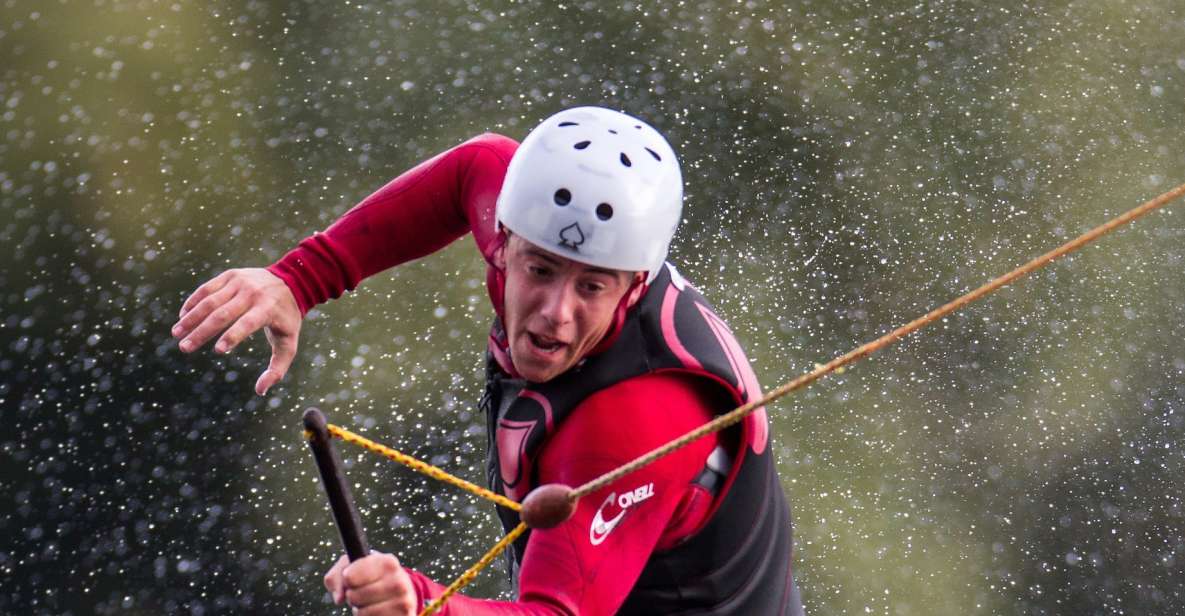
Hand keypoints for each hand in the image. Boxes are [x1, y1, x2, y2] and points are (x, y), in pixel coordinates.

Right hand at [172, 268, 301, 394]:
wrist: (292, 281)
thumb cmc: (286, 319)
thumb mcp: (289, 343)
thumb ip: (277, 368)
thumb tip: (261, 391)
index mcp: (267, 309)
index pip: (248, 323)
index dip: (233, 336)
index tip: (217, 350)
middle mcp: (252, 293)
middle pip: (222, 314)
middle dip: (201, 332)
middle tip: (184, 347)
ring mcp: (240, 282)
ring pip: (210, 300)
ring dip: (191, 318)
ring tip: (176, 333)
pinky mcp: (230, 275)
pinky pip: (207, 288)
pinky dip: (193, 303)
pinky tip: (183, 317)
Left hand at [324, 553, 418, 615]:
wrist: (402, 590)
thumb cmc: (372, 576)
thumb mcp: (355, 566)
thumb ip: (337, 575)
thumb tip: (338, 598)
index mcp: (387, 562)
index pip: (349, 577)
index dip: (346, 580)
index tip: (352, 578)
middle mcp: (398, 581)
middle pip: (353, 596)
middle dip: (352, 596)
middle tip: (363, 591)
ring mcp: (403, 602)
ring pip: (362, 613)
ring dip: (361, 610)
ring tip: (371, 602)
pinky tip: (378, 611)